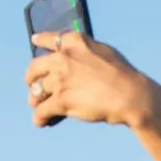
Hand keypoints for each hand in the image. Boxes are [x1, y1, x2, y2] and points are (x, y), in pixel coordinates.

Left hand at [24, 31, 155, 127]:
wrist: (129, 95)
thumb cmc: (122, 75)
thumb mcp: (103, 51)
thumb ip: (86, 51)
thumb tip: (77, 56)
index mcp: (74, 42)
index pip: (50, 38)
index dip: (40, 39)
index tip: (35, 39)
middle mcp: (64, 58)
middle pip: (34, 67)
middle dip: (31, 78)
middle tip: (32, 85)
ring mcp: (61, 79)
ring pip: (36, 91)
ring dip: (36, 100)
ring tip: (39, 107)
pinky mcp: (61, 100)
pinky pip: (41, 111)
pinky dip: (39, 118)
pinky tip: (41, 122)